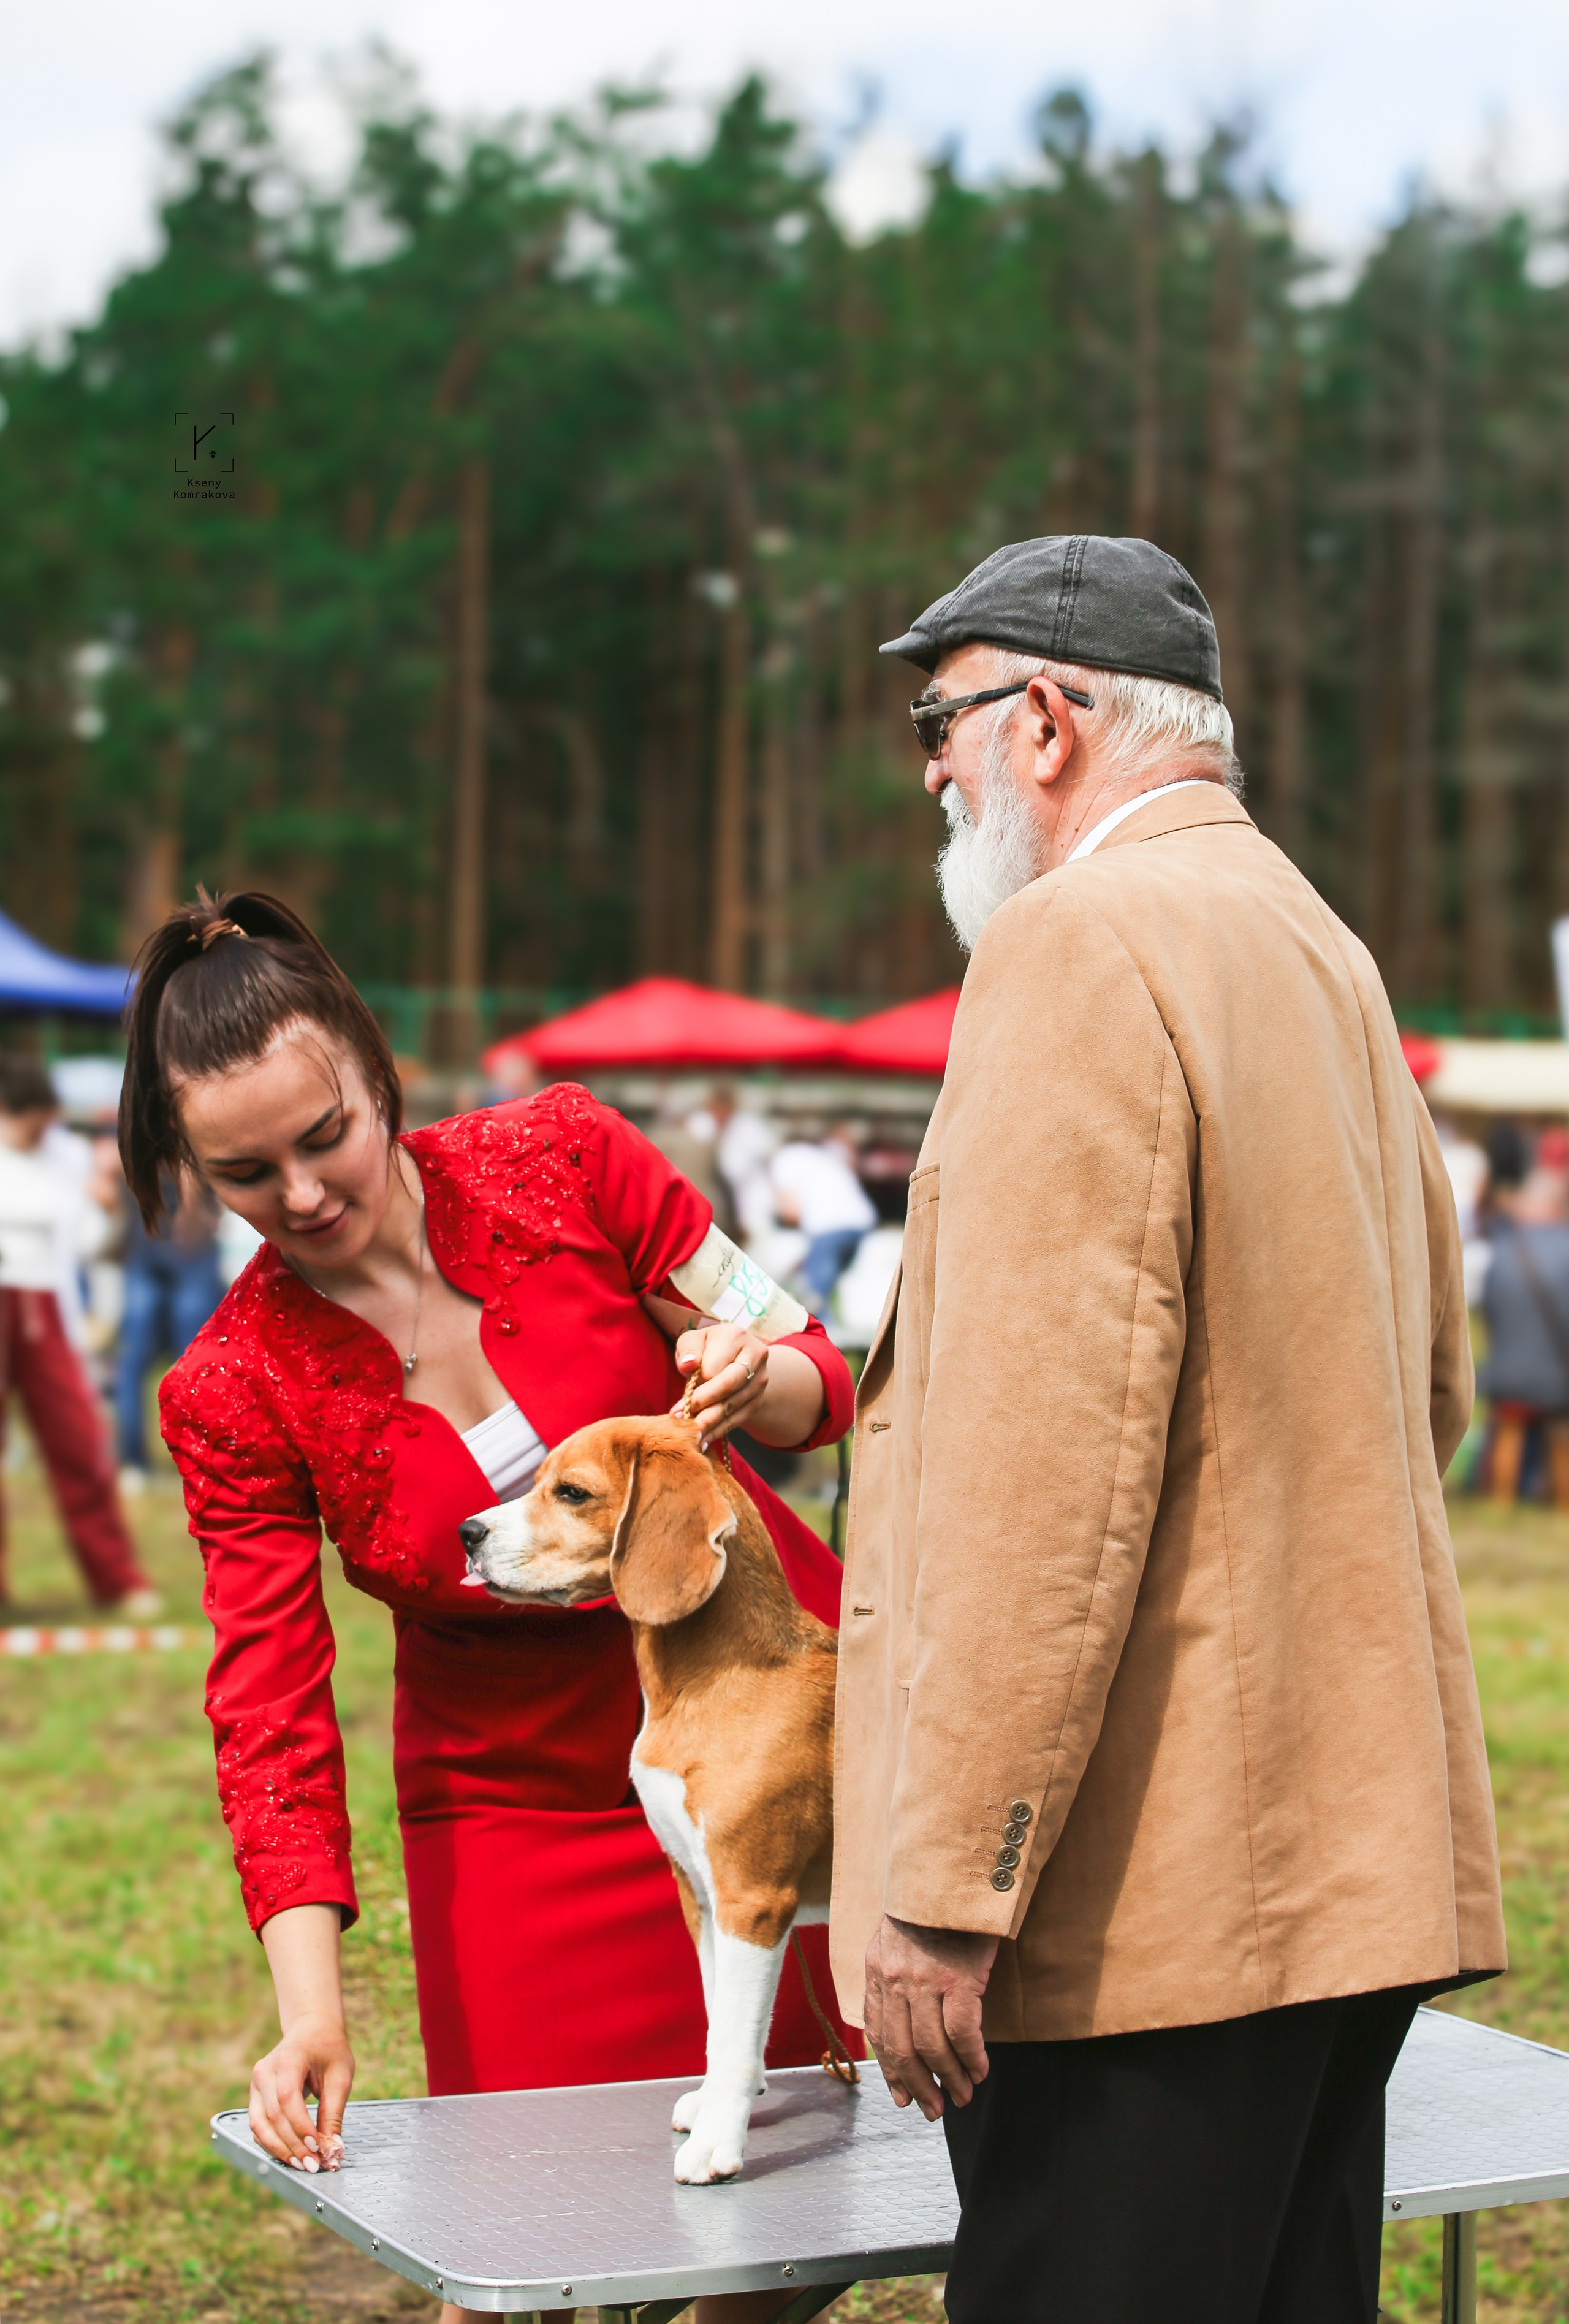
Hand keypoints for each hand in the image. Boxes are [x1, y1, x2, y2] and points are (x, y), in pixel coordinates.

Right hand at [248, 2010, 353, 2172]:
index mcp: (288, 2059)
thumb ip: (334, 2112)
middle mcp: (265, 2071)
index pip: (288, 2099)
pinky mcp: (255, 2095)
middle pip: (273, 2116)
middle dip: (292, 2145)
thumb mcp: (340, 2075)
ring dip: (279, 2149)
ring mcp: (256, 2083)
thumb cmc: (329, 2049)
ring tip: (302, 2165)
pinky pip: (258, 2124)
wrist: (311, 2028)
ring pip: (259, 2124)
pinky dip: (271, 2142)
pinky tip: (290, 2154)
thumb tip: (333, 2149)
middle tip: (312, 2165)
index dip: (300, 2127)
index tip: (317, 2148)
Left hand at [672, 1324, 768, 1445]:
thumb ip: (688, 1348)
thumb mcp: (694, 1340)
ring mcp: (760, 1380)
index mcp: (736, 1336)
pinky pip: (737, 1419)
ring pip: (733, 1405)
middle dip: (704, 1404)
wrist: (736, 1359)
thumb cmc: (707, 1349)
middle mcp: (755, 1356)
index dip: (697, 1383)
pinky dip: (718, 1431)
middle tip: (683, 1419)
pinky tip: (702, 1441)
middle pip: (729, 1384)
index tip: (681, 1399)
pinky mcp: (758, 1400)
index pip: (714, 1365)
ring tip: (690, 1435)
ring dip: (709, 1423)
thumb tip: (688, 1364)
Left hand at [864, 1916, 997, 2120]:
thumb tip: (900, 2022)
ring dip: (949, 2078)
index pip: (879, 2033)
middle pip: (903, 2049)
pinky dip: (971, 2057)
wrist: (952, 1872)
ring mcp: (926, 1980)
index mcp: (878, 1969)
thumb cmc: (930, 1908)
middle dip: (919, 2086)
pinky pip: (962, 2032)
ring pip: (932, 2047)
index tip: (903, 2096)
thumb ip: (893, 1976)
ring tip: (962, 2095)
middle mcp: (896, 1978)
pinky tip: (979, 2069)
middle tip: (934, 2109)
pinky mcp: (958, 1978)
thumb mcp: (897, 1939)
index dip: (892, 2071)